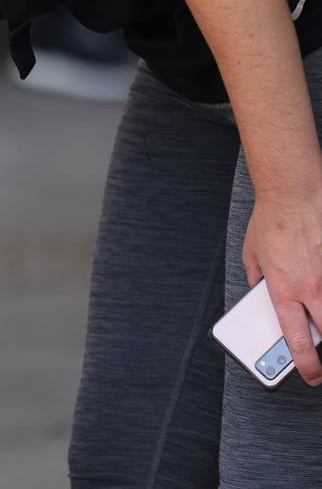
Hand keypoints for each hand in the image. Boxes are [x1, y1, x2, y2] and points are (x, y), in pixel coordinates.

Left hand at [243, 181, 321, 385]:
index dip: (304, 364)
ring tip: (316, 321)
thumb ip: (259, 282)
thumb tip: (261, 295)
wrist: (293, 193)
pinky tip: (321, 296)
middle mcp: (312, 287)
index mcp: (284, 290)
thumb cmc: (272, 221)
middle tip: (320, 366)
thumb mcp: (252, 257)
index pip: (296, 339)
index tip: (309, 375)